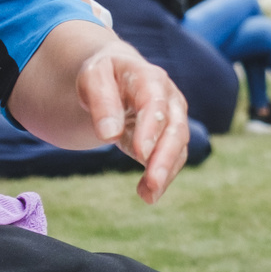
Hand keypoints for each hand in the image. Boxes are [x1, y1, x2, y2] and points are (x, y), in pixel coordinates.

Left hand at [76, 41, 189, 204]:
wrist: (116, 76)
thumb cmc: (103, 75)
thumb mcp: (92, 79)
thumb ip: (101, 103)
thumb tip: (108, 135)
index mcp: (148, 77)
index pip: (154, 103)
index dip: (150, 129)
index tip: (141, 154)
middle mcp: (168, 98)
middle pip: (175, 128)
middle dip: (165, 157)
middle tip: (153, 182)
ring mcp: (173, 118)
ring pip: (178, 147)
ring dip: (165, 172)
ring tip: (148, 196)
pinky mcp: (169, 136)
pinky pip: (172, 159)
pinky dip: (161, 177)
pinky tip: (146, 194)